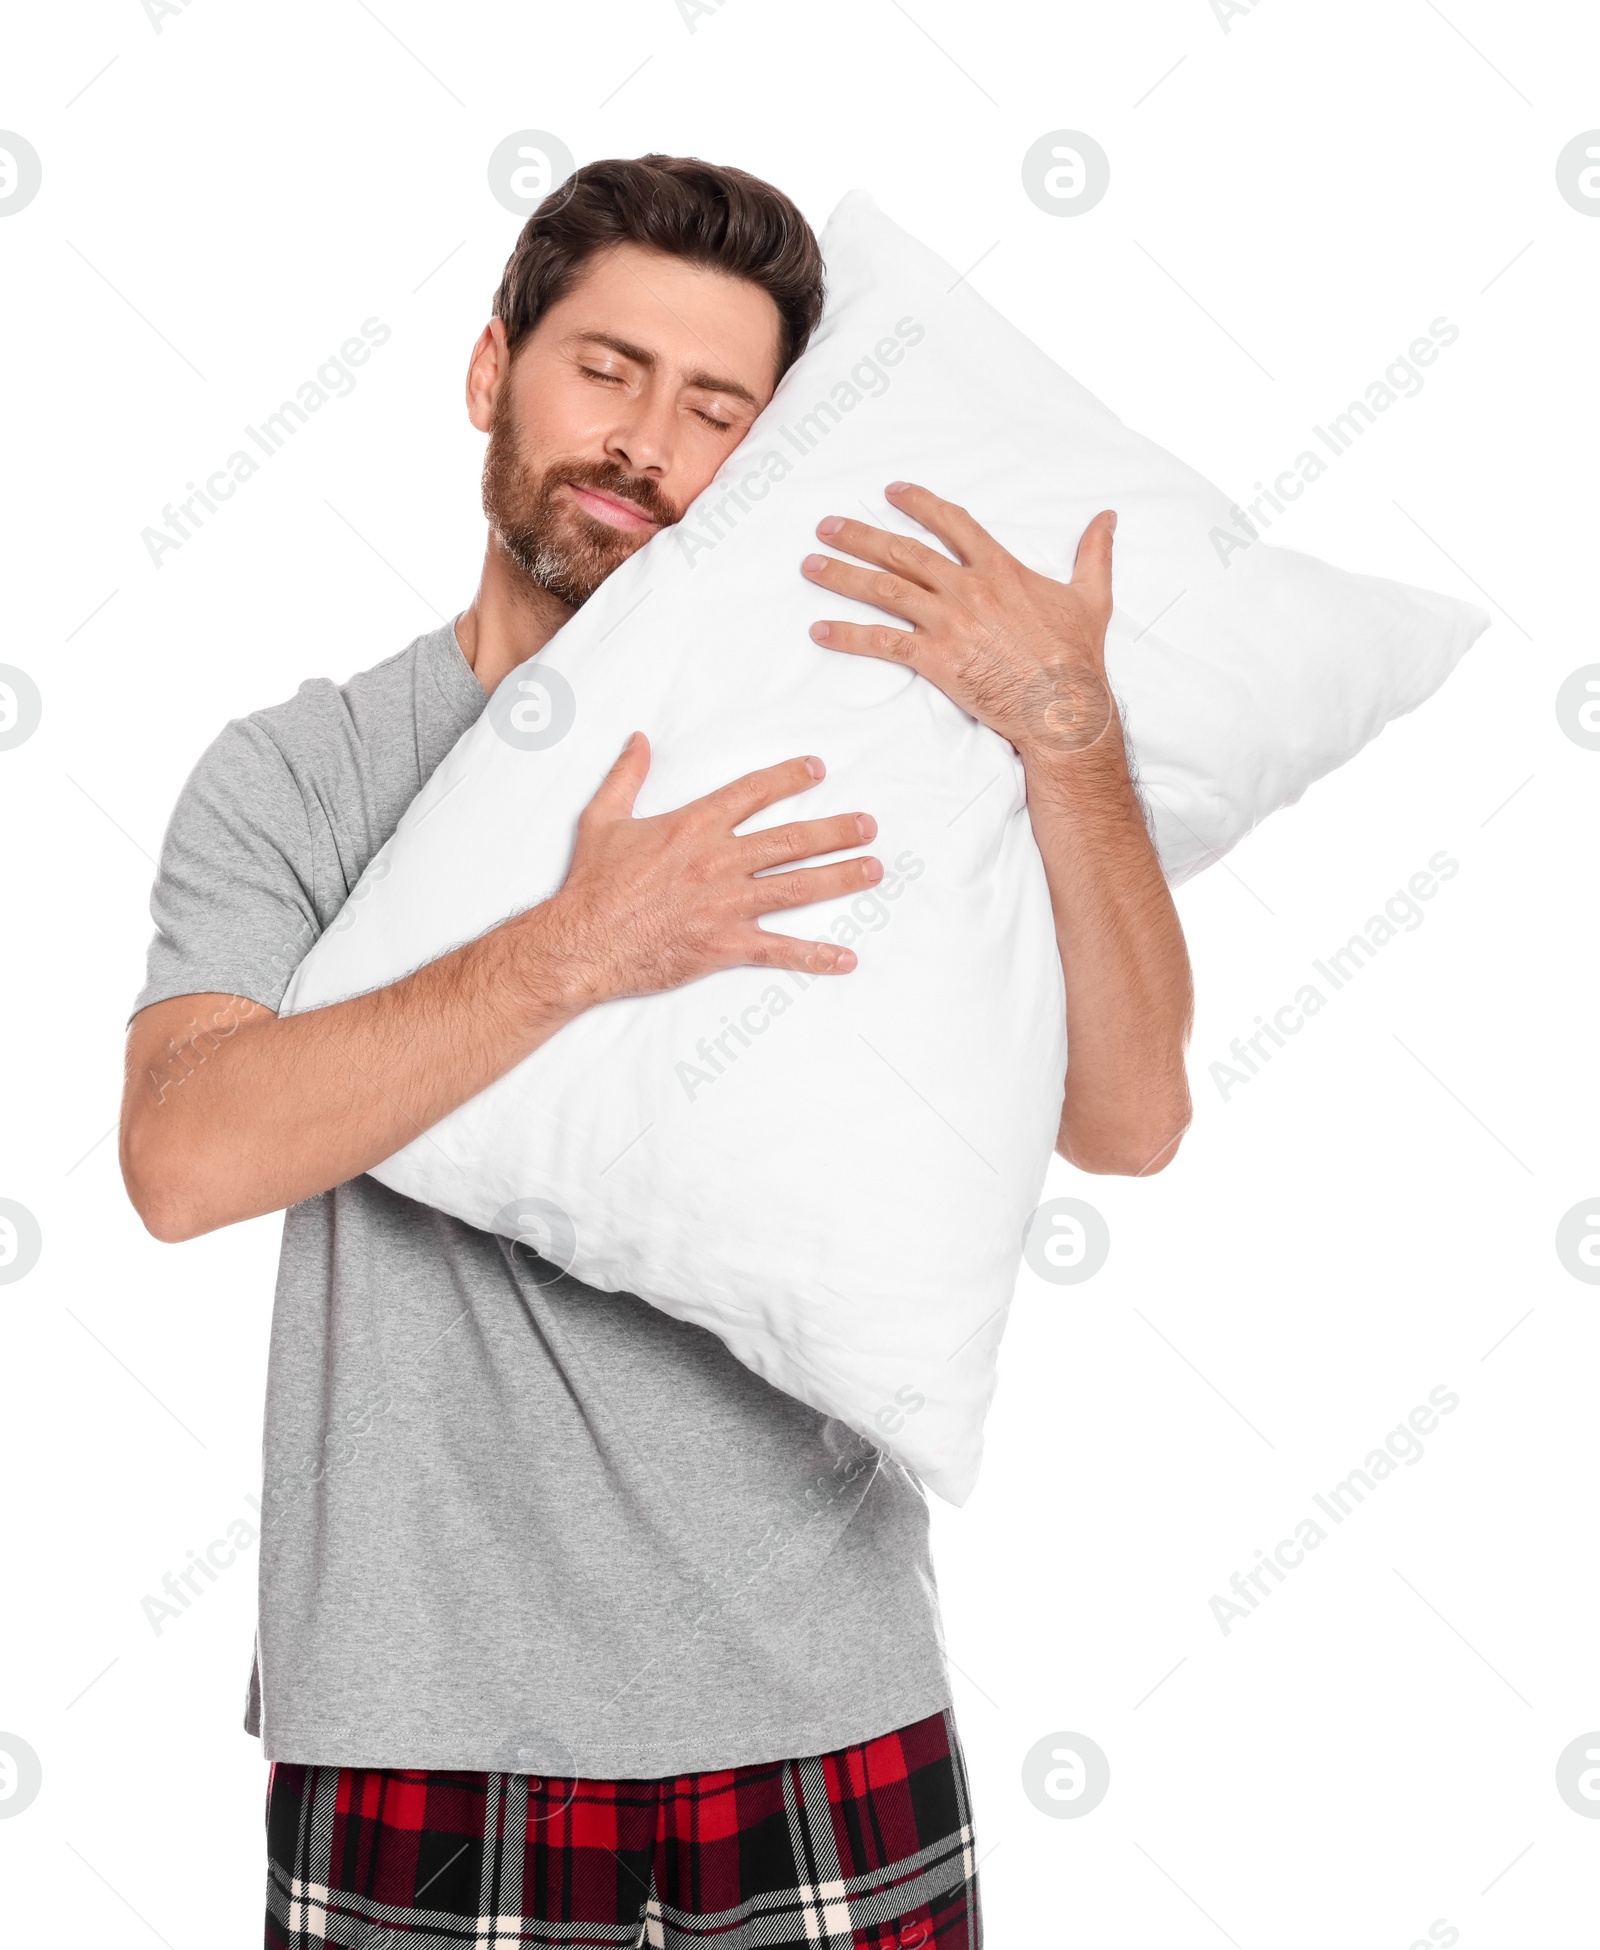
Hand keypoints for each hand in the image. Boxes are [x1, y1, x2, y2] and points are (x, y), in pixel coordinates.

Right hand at [546, 734, 879, 1006]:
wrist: (582, 943)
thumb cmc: (591, 884)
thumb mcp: (603, 819)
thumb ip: (627, 777)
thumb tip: (639, 740)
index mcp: (693, 827)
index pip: (752, 793)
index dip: (788, 778)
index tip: (817, 769)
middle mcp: (718, 861)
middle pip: (791, 839)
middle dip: (836, 830)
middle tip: (869, 825)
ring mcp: (726, 904)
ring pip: (797, 886)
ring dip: (841, 877)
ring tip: (874, 869)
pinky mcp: (725, 945)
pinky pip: (780, 950)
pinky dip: (816, 956)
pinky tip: (847, 958)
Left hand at [801, 482, 1118, 760]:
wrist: (1064, 706)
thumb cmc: (1078, 656)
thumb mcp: (1092, 597)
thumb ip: (1094, 554)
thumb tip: (1109, 518)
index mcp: (1000, 569)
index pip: (952, 523)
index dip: (919, 504)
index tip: (891, 493)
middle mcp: (969, 589)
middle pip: (904, 552)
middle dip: (860, 536)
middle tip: (826, 525)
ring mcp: (951, 623)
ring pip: (886, 590)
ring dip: (843, 575)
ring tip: (811, 565)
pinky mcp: (938, 659)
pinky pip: (883, 643)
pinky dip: (848, 635)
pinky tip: (819, 630)